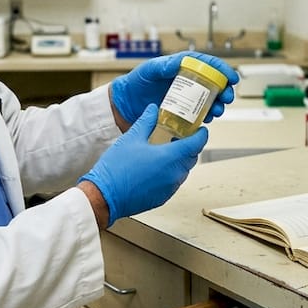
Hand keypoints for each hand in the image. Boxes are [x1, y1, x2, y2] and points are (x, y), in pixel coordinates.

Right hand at [81, 104, 208, 226]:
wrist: (106, 196)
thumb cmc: (117, 168)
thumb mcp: (131, 138)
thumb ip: (146, 122)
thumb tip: (153, 110)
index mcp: (170, 157)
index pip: (197, 144)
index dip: (201, 135)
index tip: (200, 129)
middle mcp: (174, 174)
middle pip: (191, 157)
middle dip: (189, 146)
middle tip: (181, 136)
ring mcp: (170, 188)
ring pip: (183, 171)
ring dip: (180, 160)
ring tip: (166, 150)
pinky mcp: (163, 197)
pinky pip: (174, 182)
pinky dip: (171, 172)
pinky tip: (157, 166)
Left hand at [109, 51, 239, 128]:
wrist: (126, 103)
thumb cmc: (136, 82)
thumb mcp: (149, 70)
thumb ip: (163, 65)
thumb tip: (180, 61)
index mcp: (183, 67)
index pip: (207, 65)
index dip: (222, 70)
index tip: (231, 77)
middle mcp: (188, 82)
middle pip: (213, 84)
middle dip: (225, 90)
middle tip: (227, 97)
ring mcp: (186, 98)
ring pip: (210, 100)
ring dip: (218, 105)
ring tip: (218, 111)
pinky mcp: (183, 112)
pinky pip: (199, 114)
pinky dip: (206, 117)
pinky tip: (208, 119)